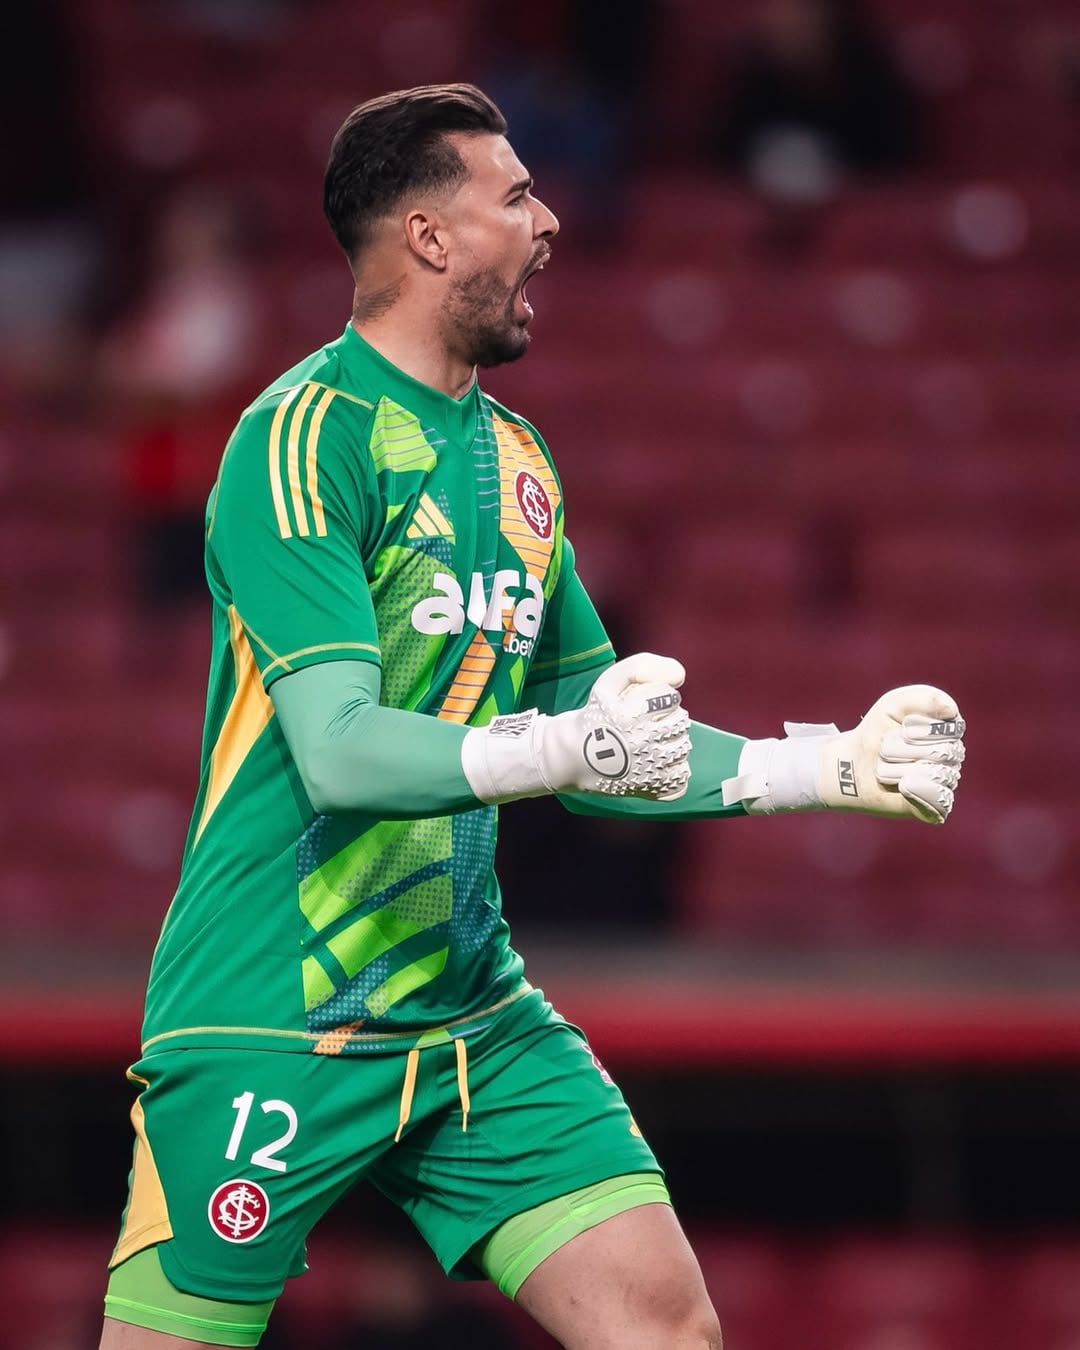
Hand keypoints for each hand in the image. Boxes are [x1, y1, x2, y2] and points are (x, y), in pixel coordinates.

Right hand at [543, 653, 691, 799]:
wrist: (573, 757)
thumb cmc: (596, 715)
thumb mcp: (609, 682)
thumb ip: (641, 667)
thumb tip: (681, 675)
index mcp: (629, 716)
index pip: (670, 699)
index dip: (664, 698)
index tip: (651, 704)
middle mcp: (640, 743)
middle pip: (680, 723)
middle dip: (672, 718)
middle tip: (654, 723)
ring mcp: (646, 769)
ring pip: (683, 749)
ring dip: (675, 742)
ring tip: (656, 742)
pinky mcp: (649, 790)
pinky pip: (680, 779)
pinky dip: (676, 771)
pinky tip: (660, 765)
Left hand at [723, 685, 964, 824]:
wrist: (830, 768)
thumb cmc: (854, 737)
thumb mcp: (888, 706)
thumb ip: (919, 696)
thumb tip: (949, 706)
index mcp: (939, 739)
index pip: (952, 731)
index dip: (920, 729)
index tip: (889, 731)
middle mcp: (943, 765)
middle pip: (944, 753)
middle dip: (904, 749)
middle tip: (879, 754)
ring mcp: (934, 788)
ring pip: (937, 774)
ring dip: (901, 768)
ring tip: (880, 770)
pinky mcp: (923, 812)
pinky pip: (940, 804)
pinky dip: (918, 792)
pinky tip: (896, 786)